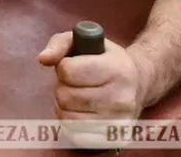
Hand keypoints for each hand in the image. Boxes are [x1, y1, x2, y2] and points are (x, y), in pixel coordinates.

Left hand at [38, 32, 144, 148]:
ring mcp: (119, 121)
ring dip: (64, 107)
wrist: (138, 82)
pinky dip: (72, 125)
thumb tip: (43, 59)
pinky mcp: (115, 139)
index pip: (68, 71)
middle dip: (63, 87)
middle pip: (65, 97)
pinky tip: (82, 113)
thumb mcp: (84, 40)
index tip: (73, 65)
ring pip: (67, 118)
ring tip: (77, 97)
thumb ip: (59, 45)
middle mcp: (121, 97)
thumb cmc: (104, 58)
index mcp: (116, 68)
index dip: (63, 67)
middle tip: (75, 84)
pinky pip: (76, 136)